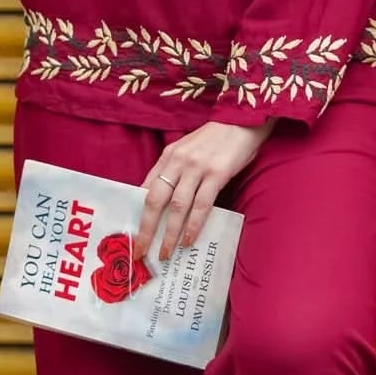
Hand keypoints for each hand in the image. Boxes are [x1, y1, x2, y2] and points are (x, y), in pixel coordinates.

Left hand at [131, 119, 276, 264]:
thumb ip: (173, 171)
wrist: (241, 121)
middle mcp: (178, 162)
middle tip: (140, 252)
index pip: (146, 189)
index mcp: (168, 156)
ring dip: (169, 233)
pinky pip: (201, 205)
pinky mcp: (217, 174)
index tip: (134, 235)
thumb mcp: (187, 150)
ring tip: (165, 253)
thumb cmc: (214, 140)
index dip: (139, 214)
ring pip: (177, 206)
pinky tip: (189, 240)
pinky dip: (193, 225)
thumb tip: (160, 202)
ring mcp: (197, 168)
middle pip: (155, 200)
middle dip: (147, 229)